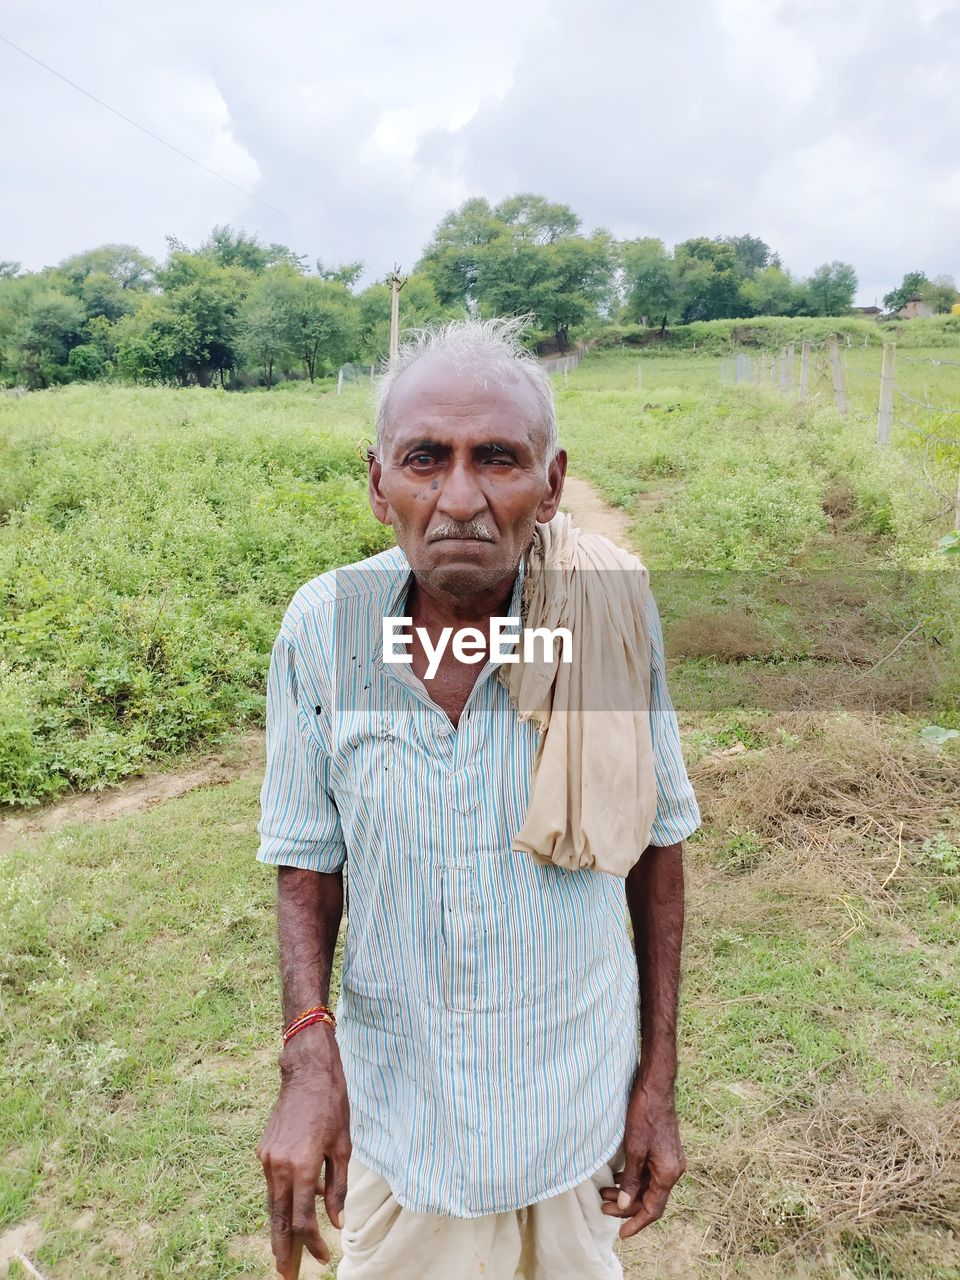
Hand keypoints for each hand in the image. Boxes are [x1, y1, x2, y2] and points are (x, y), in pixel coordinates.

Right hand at [256, 1025, 351, 1276]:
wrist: (306, 1072)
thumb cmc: (331, 1105)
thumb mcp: (344, 1146)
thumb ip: (338, 1187)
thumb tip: (336, 1222)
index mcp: (302, 1166)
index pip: (302, 1218)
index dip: (311, 1242)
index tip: (322, 1257)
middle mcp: (278, 1166)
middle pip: (278, 1218)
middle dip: (282, 1249)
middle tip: (285, 1276)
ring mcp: (267, 1158)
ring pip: (272, 1203)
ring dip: (278, 1229)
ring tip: (283, 1254)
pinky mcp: (264, 1150)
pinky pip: (273, 1183)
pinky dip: (281, 1200)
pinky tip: (292, 1209)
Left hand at [599, 1078, 686, 1238]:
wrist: (655, 1087)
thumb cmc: (644, 1114)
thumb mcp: (634, 1149)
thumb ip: (631, 1180)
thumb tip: (623, 1205)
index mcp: (669, 1172)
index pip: (653, 1208)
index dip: (637, 1223)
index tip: (622, 1234)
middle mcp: (673, 1169)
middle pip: (650, 1199)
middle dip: (626, 1207)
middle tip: (603, 1208)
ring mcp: (669, 1160)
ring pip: (648, 1187)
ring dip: (627, 1193)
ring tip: (604, 1195)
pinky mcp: (663, 1151)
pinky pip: (649, 1174)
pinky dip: (633, 1180)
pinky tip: (617, 1179)